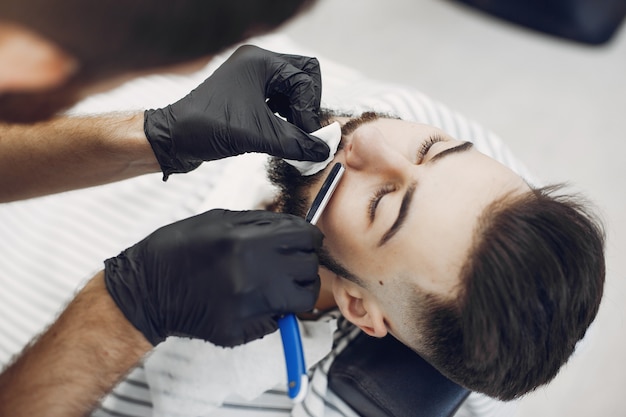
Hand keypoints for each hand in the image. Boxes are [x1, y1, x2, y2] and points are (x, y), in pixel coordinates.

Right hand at [103, 209, 321, 346]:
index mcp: (244, 241)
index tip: (305, 241)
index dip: (309, 238)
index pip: (305, 238)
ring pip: (302, 300)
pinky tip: (251, 302)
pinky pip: (276, 322)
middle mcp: (250, 275)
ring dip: (296, 290)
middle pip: (308, 269)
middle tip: (289, 264)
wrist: (144, 291)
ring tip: (278, 285)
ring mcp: (245, 307)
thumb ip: (261, 224)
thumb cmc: (178, 248)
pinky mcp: (238, 331)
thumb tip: (297, 230)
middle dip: (303, 263)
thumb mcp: (218, 220)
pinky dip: (271, 312)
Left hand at [144, 45, 329, 178]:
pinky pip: (277, 101)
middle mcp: (256, 65)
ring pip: (290, 90)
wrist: (174, 139)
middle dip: (307, 105)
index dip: (310, 110)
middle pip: (302, 78)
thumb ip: (295, 143)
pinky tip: (283, 135)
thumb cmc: (207, 128)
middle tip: (306, 129)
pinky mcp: (246, 95)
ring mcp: (250, 79)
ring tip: (295, 136)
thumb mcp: (259, 136)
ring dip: (297, 113)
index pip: (304, 80)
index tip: (310, 137)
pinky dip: (285, 117)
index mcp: (260, 62)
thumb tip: (322, 152)